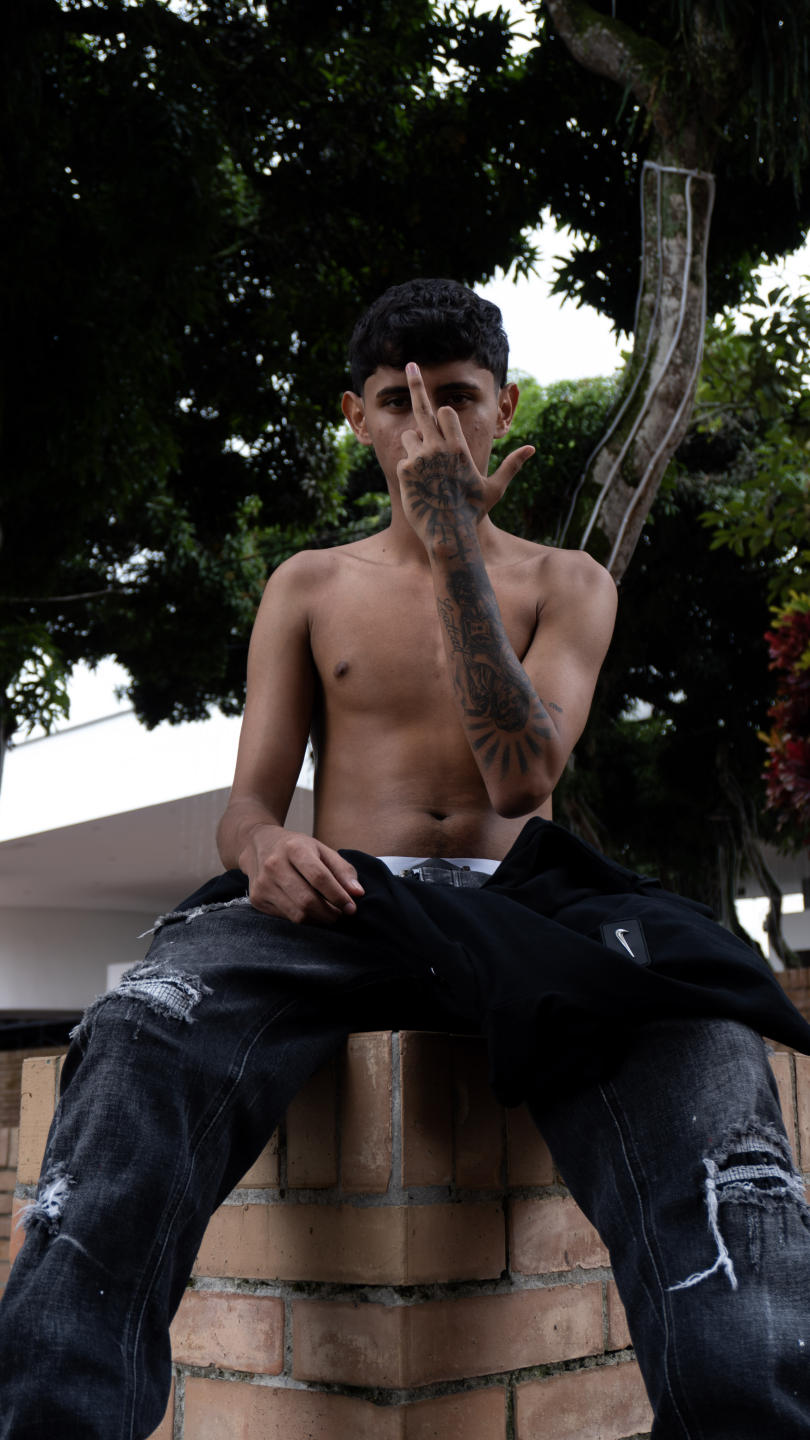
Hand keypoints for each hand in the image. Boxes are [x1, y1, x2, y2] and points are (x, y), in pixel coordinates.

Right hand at [240, 824, 363, 925]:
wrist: (258, 844)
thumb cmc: (296, 847)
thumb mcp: (321, 849)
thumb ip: (342, 870)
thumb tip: (357, 894)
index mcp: (294, 848)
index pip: (319, 877)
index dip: (338, 896)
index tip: (351, 907)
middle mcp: (274, 865)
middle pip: (307, 900)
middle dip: (329, 913)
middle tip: (341, 915)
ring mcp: (262, 884)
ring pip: (297, 914)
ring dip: (318, 919)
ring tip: (329, 914)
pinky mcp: (257, 899)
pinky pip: (287, 918)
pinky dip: (304, 919)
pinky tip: (311, 912)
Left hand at [397, 362, 533, 552]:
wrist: (448, 533)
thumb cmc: (472, 512)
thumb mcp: (495, 488)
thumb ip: (511, 465)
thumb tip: (532, 449)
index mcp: (459, 447)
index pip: (445, 412)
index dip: (442, 417)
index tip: (440, 419)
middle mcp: (439, 447)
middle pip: (423, 407)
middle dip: (417, 384)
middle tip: (410, 364)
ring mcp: (420, 457)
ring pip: (410, 436)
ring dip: (415, 446)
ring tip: (427, 472)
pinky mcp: (405, 469)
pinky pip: (403, 458)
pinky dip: (408, 469)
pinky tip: (420, 487)